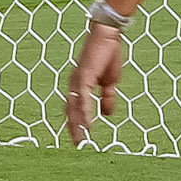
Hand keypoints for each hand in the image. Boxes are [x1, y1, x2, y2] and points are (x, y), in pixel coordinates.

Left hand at [65, 24, 126, 147]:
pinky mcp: (83, 76)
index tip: (81, 138)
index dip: (76, 122)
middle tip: (78, 144)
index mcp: (79, 85)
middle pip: (70, 110)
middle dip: (73, 128)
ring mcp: (77, 80)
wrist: (109, 36)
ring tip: (81, 138)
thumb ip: (107, 98)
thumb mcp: (110, 82)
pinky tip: (87, 123)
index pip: (74, 108)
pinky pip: (82, 98)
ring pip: (74, 107)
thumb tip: (108, 115)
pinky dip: (84, 112)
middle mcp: (74, 84)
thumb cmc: (108, 54)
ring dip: (77, 124)